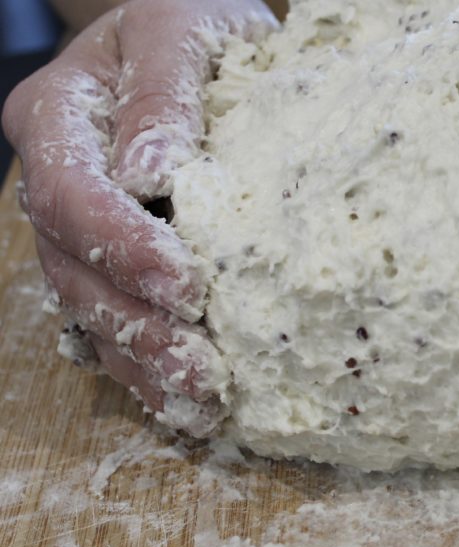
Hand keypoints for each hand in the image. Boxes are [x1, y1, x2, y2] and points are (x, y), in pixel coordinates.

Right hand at [2, 0, 277, 434]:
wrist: (202, 45)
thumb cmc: (194, 26)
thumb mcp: (181, 30)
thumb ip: (163, 93)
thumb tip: (151, 171)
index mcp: (57, 118)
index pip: (72, 196)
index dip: (123, 248)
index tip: (187, 286)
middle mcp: (57, 182)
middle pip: (75, 270)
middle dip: (137, 326)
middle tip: (202, 371)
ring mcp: (80, 230)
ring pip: (91, 309)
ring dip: (145, 362)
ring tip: (205, 400)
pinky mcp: (116, 262)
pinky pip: (115, 324)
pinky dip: (150, 366)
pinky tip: (192, 401)